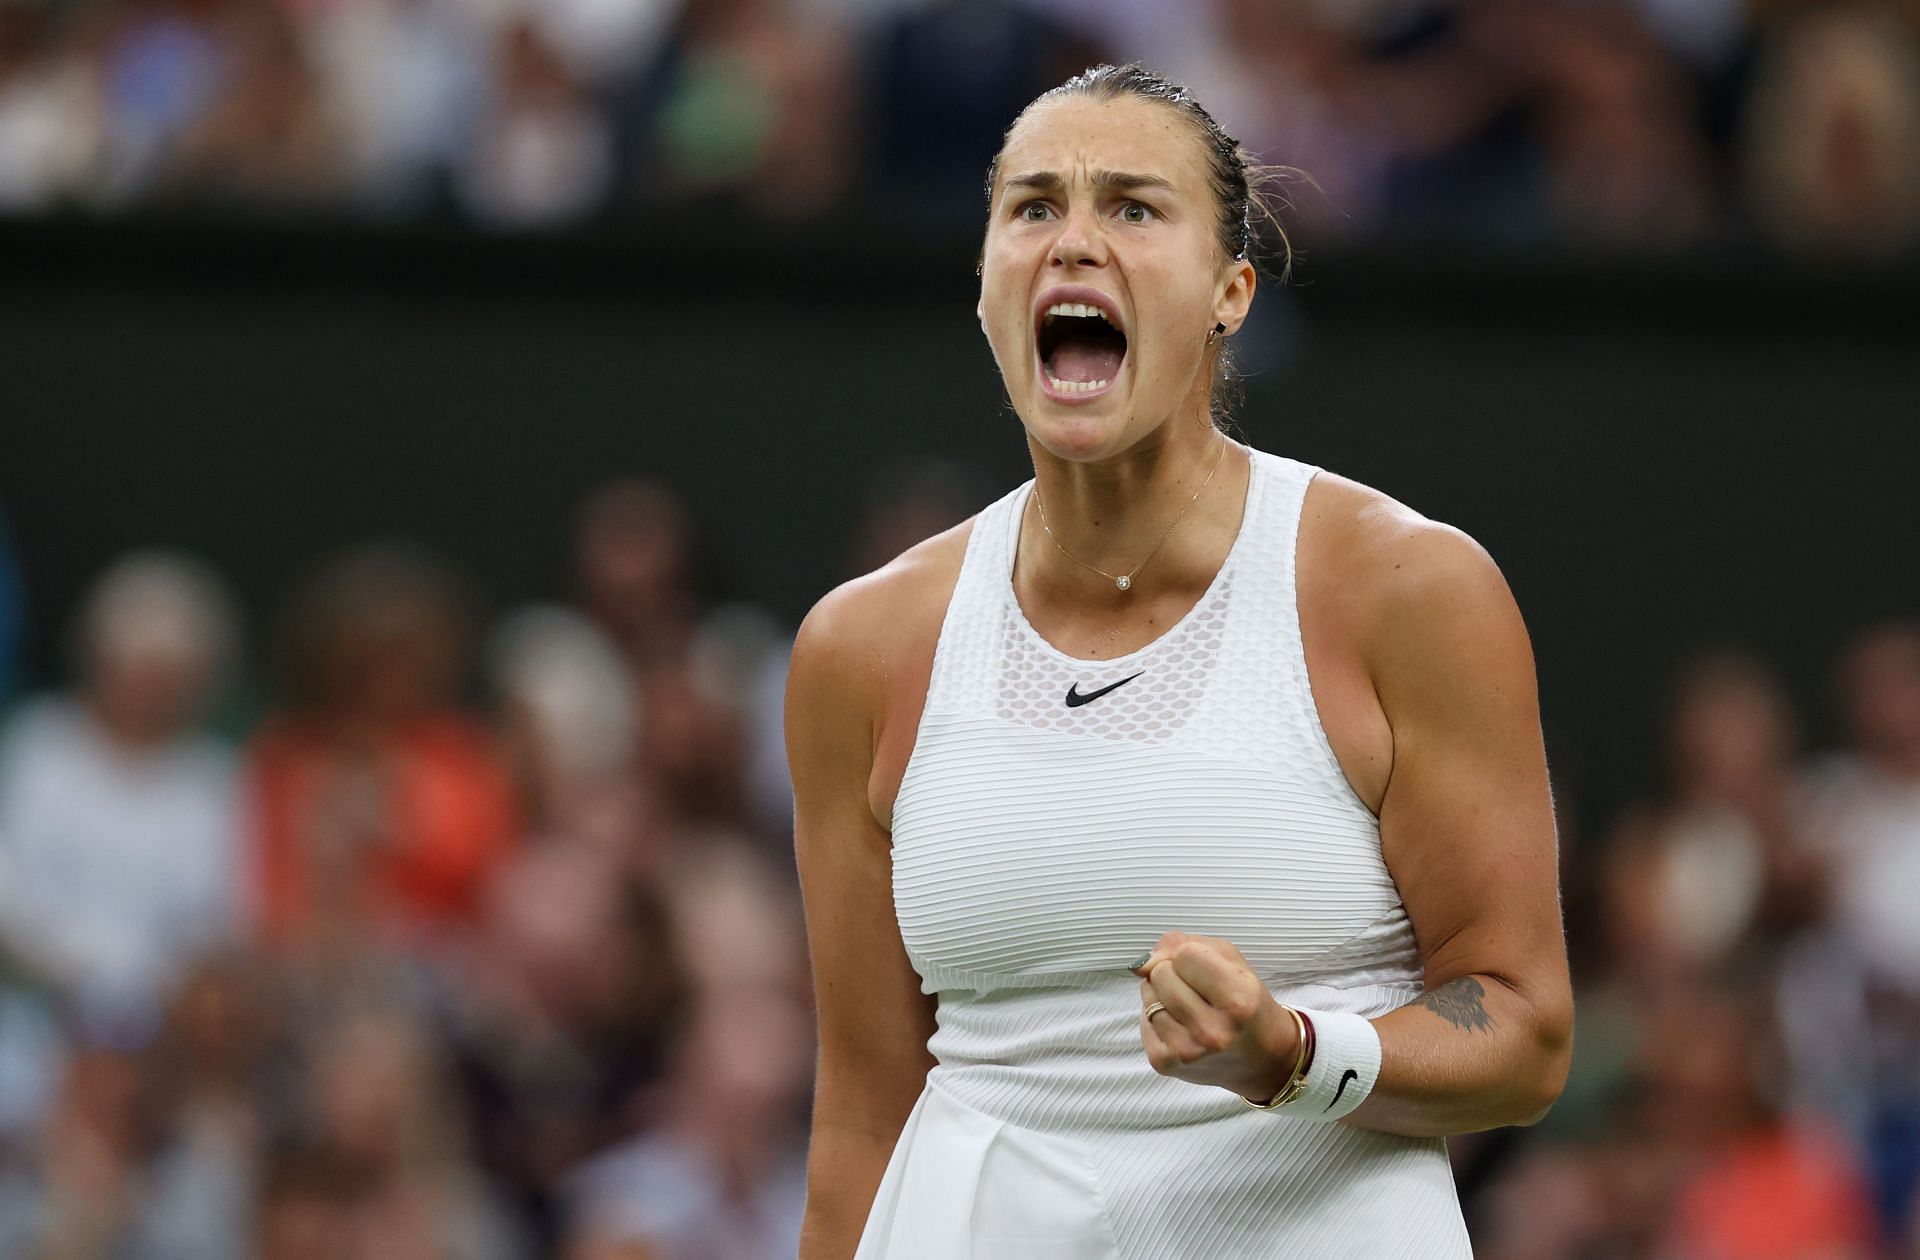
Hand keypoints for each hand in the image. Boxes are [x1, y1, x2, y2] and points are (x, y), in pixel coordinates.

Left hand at [1131, 930, 1297, 1100]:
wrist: (1262, 1058)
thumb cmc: (1246, 1003)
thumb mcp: (1232, 962)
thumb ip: (1185, 944)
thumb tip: (1143, 962)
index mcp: (1237, 1001)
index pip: (1184, 954)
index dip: (1191, 955)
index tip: (1206, 970)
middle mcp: (1212, 1031)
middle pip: (1161, 973)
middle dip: (1174, 973)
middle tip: (1198, 990)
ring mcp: (1186, 1051)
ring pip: (1148, 994)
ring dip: (1162, 994)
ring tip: (1190, 1007)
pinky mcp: (1164, 1063)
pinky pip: (1142, 1019)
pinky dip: (1155, 1015)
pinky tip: (1180, 1025)